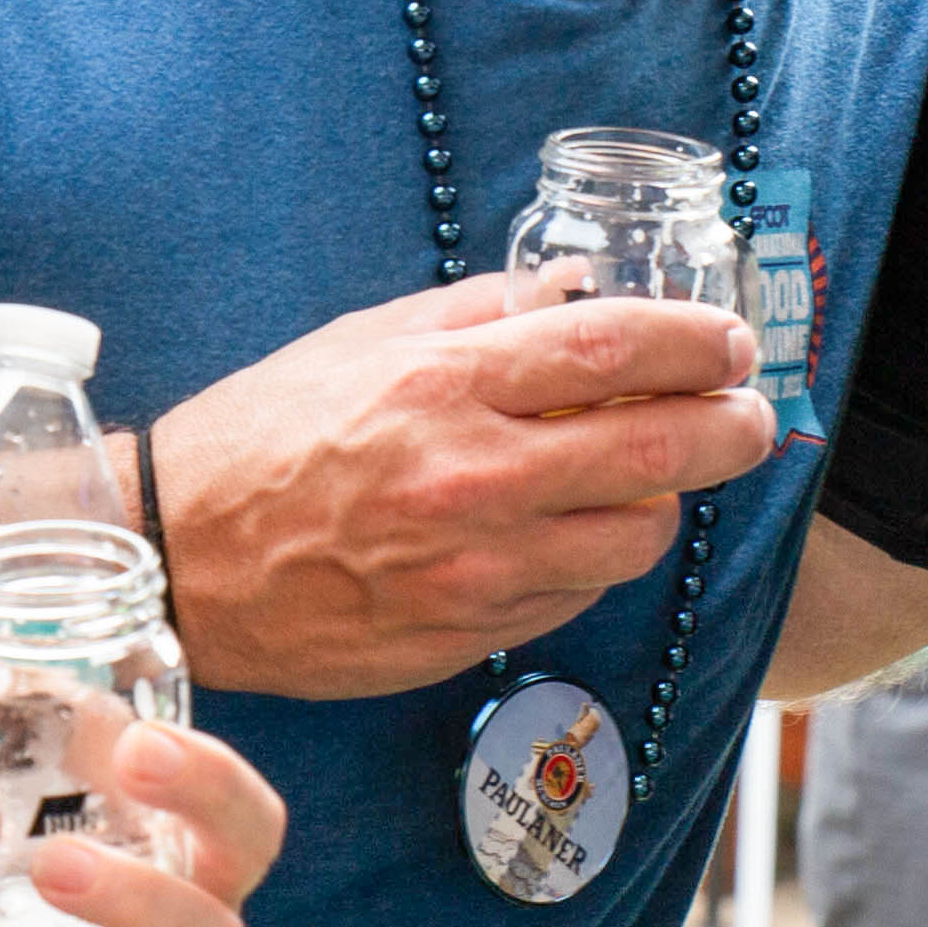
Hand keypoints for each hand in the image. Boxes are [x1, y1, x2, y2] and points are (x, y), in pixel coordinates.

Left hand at [0, 718, 283, 926]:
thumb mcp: (33, 867)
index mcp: (182, 855)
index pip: (218, 778)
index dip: (180, 733)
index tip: (106, 695)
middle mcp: (198, 914)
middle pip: (251, 835)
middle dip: (204, 784)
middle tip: (136, 751)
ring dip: (131, 890)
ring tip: (50, 864)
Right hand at [151, 277, 773, 698]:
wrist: (178, 561)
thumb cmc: (261, 438)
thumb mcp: (359, 342)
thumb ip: (476, 315)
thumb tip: (575, 290)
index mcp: (442, 385)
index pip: (612, 349)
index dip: (695, 340)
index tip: (732, 340)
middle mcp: (470, 478)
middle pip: (656, 450)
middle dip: (730, 426)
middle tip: (749, 413)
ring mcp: (473, 569)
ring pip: (633, 537)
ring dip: (665, 501)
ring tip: (654, 475)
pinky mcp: (466, 635)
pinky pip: (576, 593)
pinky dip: (595, 558)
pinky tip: (573, 529)